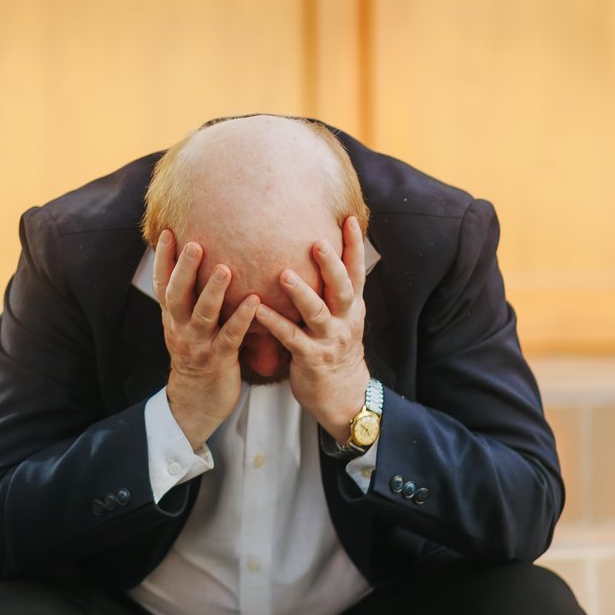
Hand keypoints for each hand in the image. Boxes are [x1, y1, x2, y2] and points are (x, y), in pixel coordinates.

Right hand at [154, 230, 259, 448]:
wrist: (196, 403)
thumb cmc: (197, 358)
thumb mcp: (185, 328)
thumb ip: (190, 300)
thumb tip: (195, 267)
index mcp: (172, 319)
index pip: (162, 285)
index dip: (164, 260)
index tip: (169, 232)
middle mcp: (181, 329)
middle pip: (177, 294)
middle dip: (184, 268)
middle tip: (194, 243)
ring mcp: (199, 344)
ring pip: (203, 314)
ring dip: (214, 290)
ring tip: (225, 267)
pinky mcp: (219, 359)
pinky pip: (230, 336)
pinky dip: (242, 317)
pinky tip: (254, 300)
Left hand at [253, 215, 369, 436]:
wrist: (344, 396)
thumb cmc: (335, 351)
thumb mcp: (342, 319)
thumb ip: (333, 293)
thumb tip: (322, 258)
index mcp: (352, 308)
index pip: (357, 272)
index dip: (354, 246)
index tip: (346, 218)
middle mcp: (346, 321)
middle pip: (343, 287)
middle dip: (331, 264)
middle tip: (317, 241)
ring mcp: (330, 340)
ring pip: (318, 312)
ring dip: (301, 292)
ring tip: (283, 274)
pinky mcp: (312, 359)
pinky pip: (292, 338)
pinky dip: (275, 323)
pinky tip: (258, 310)